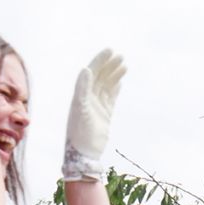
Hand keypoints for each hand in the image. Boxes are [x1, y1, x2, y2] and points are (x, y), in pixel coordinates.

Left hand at [62, 49, 126, 180]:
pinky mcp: (104, 114)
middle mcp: (87, 98)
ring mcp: (96, 106)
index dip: (100, 61)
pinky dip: (115, 89)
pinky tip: (120, 82)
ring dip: (114, 75)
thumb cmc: (79, 133)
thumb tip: (86, 69)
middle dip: (109, 65)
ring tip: (124, 65)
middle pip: (100, 77)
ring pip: (106, 86)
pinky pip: (110, 98)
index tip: (110, 51)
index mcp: (80, 95)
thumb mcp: (80, 109)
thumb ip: (82, 89)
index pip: (91, 73)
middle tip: (120, 55)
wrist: (84, 153)